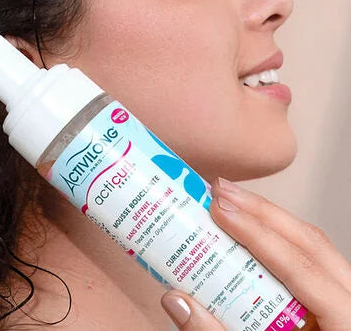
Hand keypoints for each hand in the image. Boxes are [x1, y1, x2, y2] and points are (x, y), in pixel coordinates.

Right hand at [160, 177, 350, 329]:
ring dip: (268, 216)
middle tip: (218, 191)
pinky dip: (274, 235)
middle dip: (261, 211)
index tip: (220, 208)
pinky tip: (248, 226)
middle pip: (310, 243)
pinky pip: (307, 255)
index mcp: (349, 325)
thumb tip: (175, 299)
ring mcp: (346, 297)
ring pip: (312, 243)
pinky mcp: (331, 297)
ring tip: (228, 199)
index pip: (304, 268)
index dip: (258, 234)